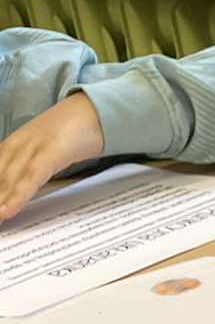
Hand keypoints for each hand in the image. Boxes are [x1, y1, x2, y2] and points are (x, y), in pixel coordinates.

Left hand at [0, 92, 104, 220]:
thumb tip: (25, 188)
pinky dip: (17, 195)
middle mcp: (18, 144)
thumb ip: (34, 165)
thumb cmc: (74, 132)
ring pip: (7, 179)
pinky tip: (7, 212)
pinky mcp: (50, 151)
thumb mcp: (48, 148)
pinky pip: (30, 178)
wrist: (95, 112)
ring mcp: (33, 146)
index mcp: (15, 143)